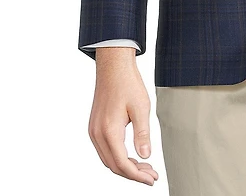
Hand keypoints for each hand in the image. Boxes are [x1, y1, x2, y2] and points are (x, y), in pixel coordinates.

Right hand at [88, 47, 158, 185]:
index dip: (137, 176)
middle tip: (151, 175)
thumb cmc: (128, 83)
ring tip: (145, 167)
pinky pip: (105, 150)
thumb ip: (142, 134)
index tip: (151, 179)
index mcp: (109, 131)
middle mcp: (97, 134)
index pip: (122, 164)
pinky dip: (118, 157)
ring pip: (108, 159)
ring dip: (125, 167)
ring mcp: (94, 131)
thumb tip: (145, 156)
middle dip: (133, 174)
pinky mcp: (95, 126)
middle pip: (113, 166)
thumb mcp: (141, 107)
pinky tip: (132, 155)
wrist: (113, 66)